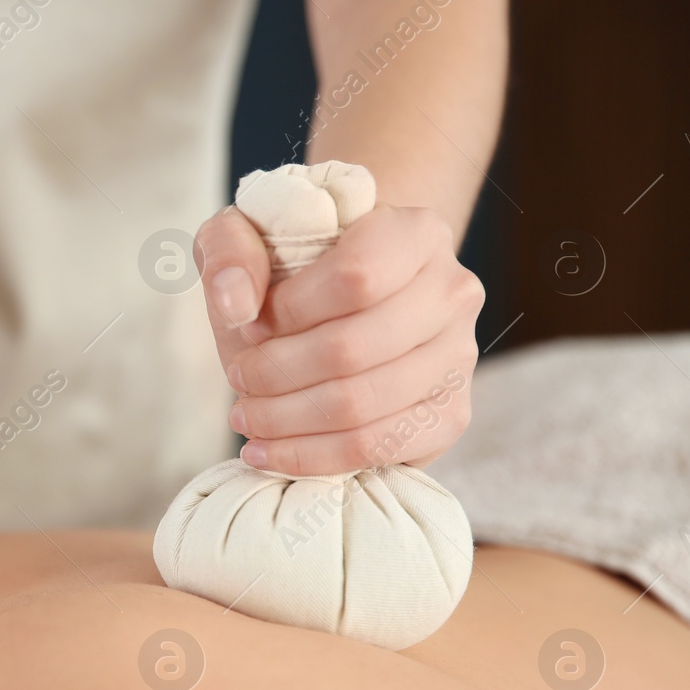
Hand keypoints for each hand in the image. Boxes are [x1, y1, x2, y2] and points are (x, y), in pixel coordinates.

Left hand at [194, 203, 483, 473]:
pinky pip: (377, 448)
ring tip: (245, 416)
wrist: (336, 311)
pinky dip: (311, 457)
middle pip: (351, 349)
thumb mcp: (246, 236)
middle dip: (275, 374)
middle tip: (238, 379)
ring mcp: (459, 357)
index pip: (355, 276)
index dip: (290, 311)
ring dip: (284, 419)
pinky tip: (269, 452)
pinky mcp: (450, 415)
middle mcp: (452, 292)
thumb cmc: (291, 272)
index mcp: (416, 233)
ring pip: (360, 405)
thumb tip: (237, 305)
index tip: (248, 327)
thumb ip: (230, 250)